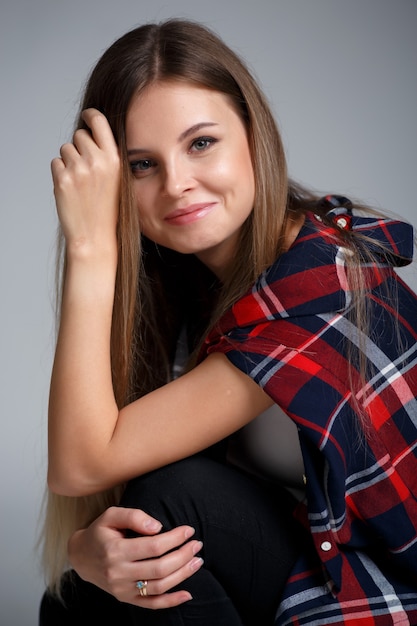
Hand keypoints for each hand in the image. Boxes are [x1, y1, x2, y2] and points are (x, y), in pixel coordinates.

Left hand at [51, 109, 119, 255]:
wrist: (95, 235)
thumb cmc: (107, 209)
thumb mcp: (118, 179)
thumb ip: (106, 156)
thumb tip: (89, 132)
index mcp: (114, 159)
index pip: (99, 121)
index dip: (90, 115)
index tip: (86, 116)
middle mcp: (97, 161)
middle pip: (79, 135)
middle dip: (79, 146)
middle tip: (85, 168)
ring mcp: (78, 169)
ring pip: (65, 148)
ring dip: (68, 161)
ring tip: (80, 182)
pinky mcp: (62, 178)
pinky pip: (56, 163)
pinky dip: (60, 173)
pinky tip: (71, 189)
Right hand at [68, 506, 203, 607]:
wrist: (81, 557)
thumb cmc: (100, 532)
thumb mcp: (111, 515)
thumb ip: (134, 516)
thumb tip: (158, 527)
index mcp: (115, 550)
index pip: (153, 546)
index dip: (175, 538)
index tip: (189, 530)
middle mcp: (118, 573)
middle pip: (159, 567)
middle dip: (183, 555)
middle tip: (197, 544)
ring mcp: (122, 589)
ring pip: (159, 586)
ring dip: (182, 575)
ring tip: (197, 561)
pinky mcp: (126, 599)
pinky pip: (151, 604)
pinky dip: (171, 602)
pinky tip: (187, 594)